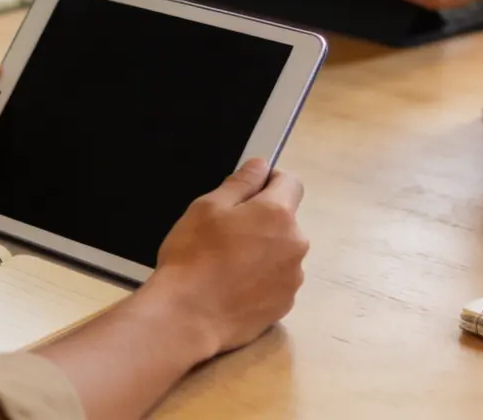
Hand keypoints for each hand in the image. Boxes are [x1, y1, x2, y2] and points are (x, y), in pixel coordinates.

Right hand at [147, 158, 308, 355]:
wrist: (187, 316)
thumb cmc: (193, 256)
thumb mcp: (208, 207)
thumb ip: (241, 182)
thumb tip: (261, 166)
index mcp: (278, 214)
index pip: (291, 183)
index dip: (269, 182)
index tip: (247, 194)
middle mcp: (295, 244)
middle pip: (286, 221)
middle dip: (263, 221)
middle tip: (227, 234)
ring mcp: (293, 278)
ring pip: (281, 252)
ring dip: (264, 251)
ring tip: (228, 265)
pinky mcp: (285, 305)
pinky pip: (277, 281)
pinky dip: (262, 279)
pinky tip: (234, 287)